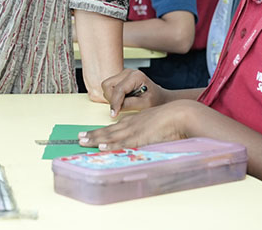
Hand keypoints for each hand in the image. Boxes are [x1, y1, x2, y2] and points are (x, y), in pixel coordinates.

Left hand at [80, 99, 200, 150]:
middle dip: (93, 135)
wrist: (181, 114)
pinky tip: (103, 147)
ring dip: (96, 139)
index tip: (89, 134)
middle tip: (79, 138)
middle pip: (108, 131)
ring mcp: (135, 130)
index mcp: (135, 121)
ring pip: (112, 136)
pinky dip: (112, 145)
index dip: (101, 132)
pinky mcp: (141, 137)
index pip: (114, 128)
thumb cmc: (172, 119)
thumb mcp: (155, 124)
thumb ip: (147, 130)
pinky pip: (124, 143)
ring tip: (83, 141)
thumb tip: (144, 137)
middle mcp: (131, 125)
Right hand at [101, 69, 166, 116]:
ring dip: (112, 97)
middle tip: (121, 107)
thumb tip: (116, 107)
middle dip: (112, 98)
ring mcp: (122, 75)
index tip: (113, 113)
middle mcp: (127, 72)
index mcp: (136, 76)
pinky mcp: (119, 79)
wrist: (159, 97)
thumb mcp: (145, 104)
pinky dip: (113, 96)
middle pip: (108, 85)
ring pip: (106, 86)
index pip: (118, 89)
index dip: (115, 102)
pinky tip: (123, 99)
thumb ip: (129, 104)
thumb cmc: (155, 99)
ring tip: (125, 102)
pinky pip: (109, 88)